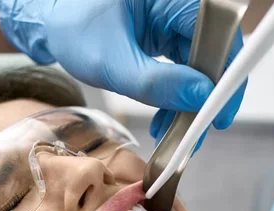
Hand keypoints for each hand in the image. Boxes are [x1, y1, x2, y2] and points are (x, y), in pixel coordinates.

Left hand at [0, 0, 246, 142]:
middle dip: (203, 99)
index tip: (218, 116)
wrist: (47, 17)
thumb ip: (156, 83)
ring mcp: (175, 18)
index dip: (226, 79)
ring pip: (200, 66)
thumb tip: (200, 98)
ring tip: (169, 131)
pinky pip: (184, 67)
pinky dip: (176, 94)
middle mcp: (180, 5)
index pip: (221, 37)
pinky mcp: (167, 32)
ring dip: (188, 102)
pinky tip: (163, 116)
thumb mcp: (110, 61)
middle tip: (190, 135)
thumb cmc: (71, 25)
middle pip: (214, 55)